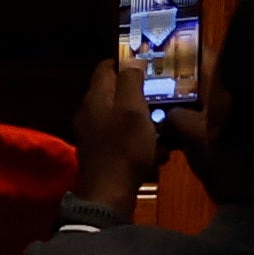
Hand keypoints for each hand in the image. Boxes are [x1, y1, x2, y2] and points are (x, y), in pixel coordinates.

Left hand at [67, 47, 164, 211]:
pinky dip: (138, 142)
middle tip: (162, 100)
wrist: (109, 193)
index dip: (126, 63)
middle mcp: (88, 112)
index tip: (148, 67)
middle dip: (139, 96)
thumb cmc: (124, 147)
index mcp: (94, 97)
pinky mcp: (100, 153)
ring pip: (121, 118)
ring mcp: (92, 134)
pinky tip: (157, 153)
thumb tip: (131, 61)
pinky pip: (121, 138)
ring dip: (142, 122)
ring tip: (164, 130)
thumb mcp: (133, 109)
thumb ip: (131, 81)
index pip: (105, 67)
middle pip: (114, 93)